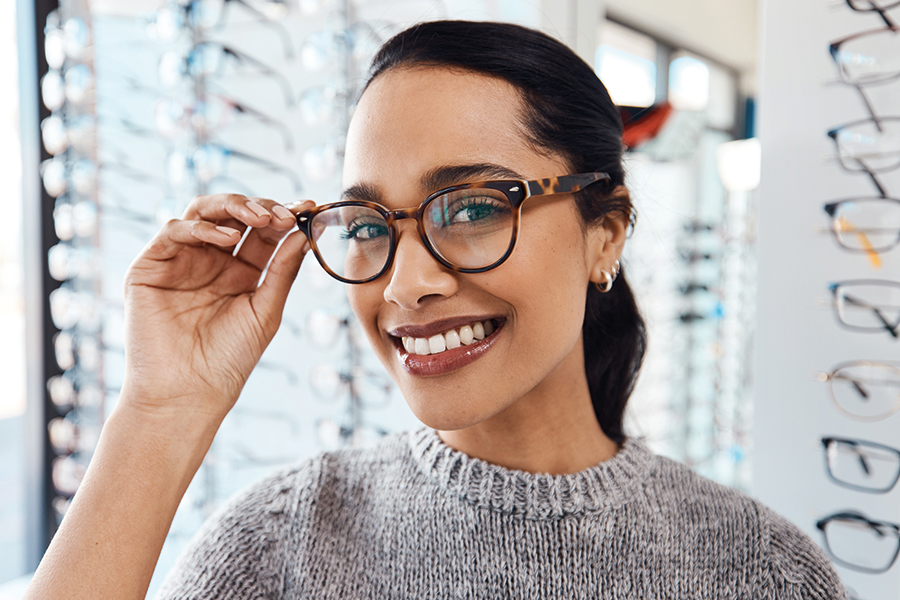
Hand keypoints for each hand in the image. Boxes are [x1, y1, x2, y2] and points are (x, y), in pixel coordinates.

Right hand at [120, 193, 312, 421]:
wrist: (189, 393)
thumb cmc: (229, 359)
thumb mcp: (266, 310)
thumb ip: (282, 270)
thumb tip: (304, 233)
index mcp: (240, 272)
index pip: (263, 232)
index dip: (284, 216)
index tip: (309, 207)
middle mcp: (210, 261)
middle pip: (234, 215)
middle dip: (261, 207)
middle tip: (285, 213)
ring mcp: (180, 261)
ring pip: (203, 212)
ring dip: (234, 207)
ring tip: (261, 218)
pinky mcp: (150, 267)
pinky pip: (173, 231)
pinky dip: (201, 228)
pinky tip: (227, 239)